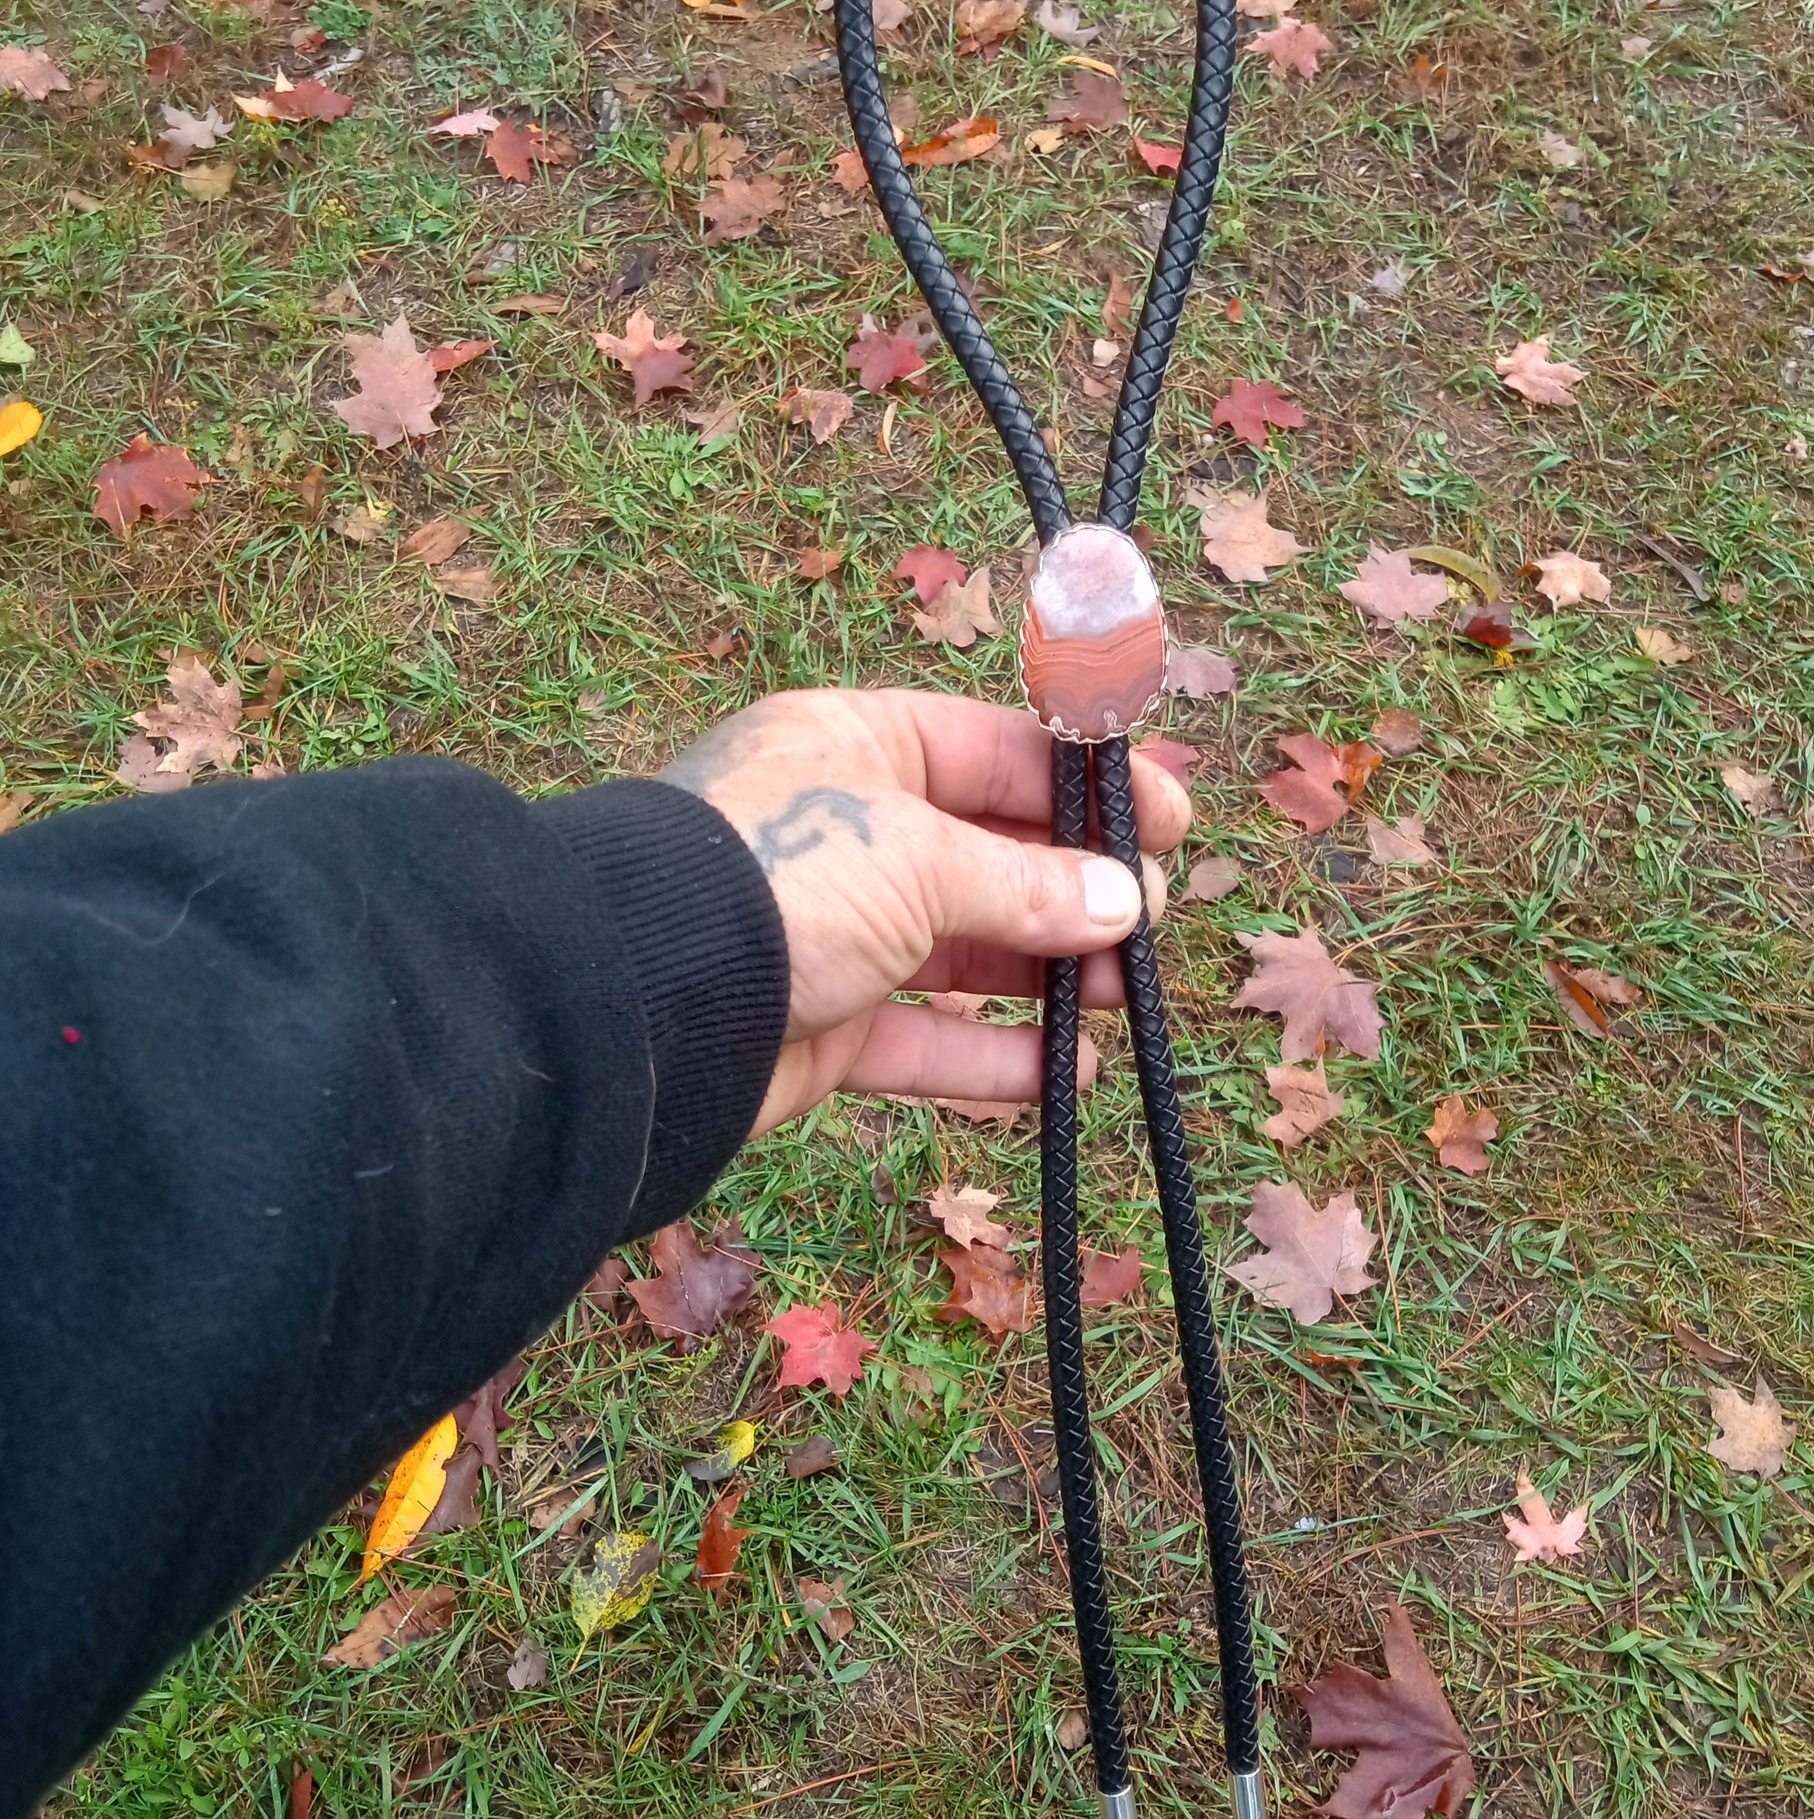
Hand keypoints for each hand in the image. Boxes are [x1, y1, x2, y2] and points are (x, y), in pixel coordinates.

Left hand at [658, 689, 1190, 1133]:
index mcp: (854, 744)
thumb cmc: (778, 883)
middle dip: (1076, 889)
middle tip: (1154, 924)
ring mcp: (830, 932)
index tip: (1171, 823)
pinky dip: (992, 1055)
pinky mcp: (820, 1026)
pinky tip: (1066, 1074)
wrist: (637, 1005)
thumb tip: (1122, 902)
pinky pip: (923, 1037)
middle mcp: (844, 829)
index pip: (994, 750)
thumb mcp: (919, 859)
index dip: (1086, 785)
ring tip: (1129, 998)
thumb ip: (1026, 882)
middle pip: (986, 851)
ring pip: (962, 949)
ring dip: (1050, 973)